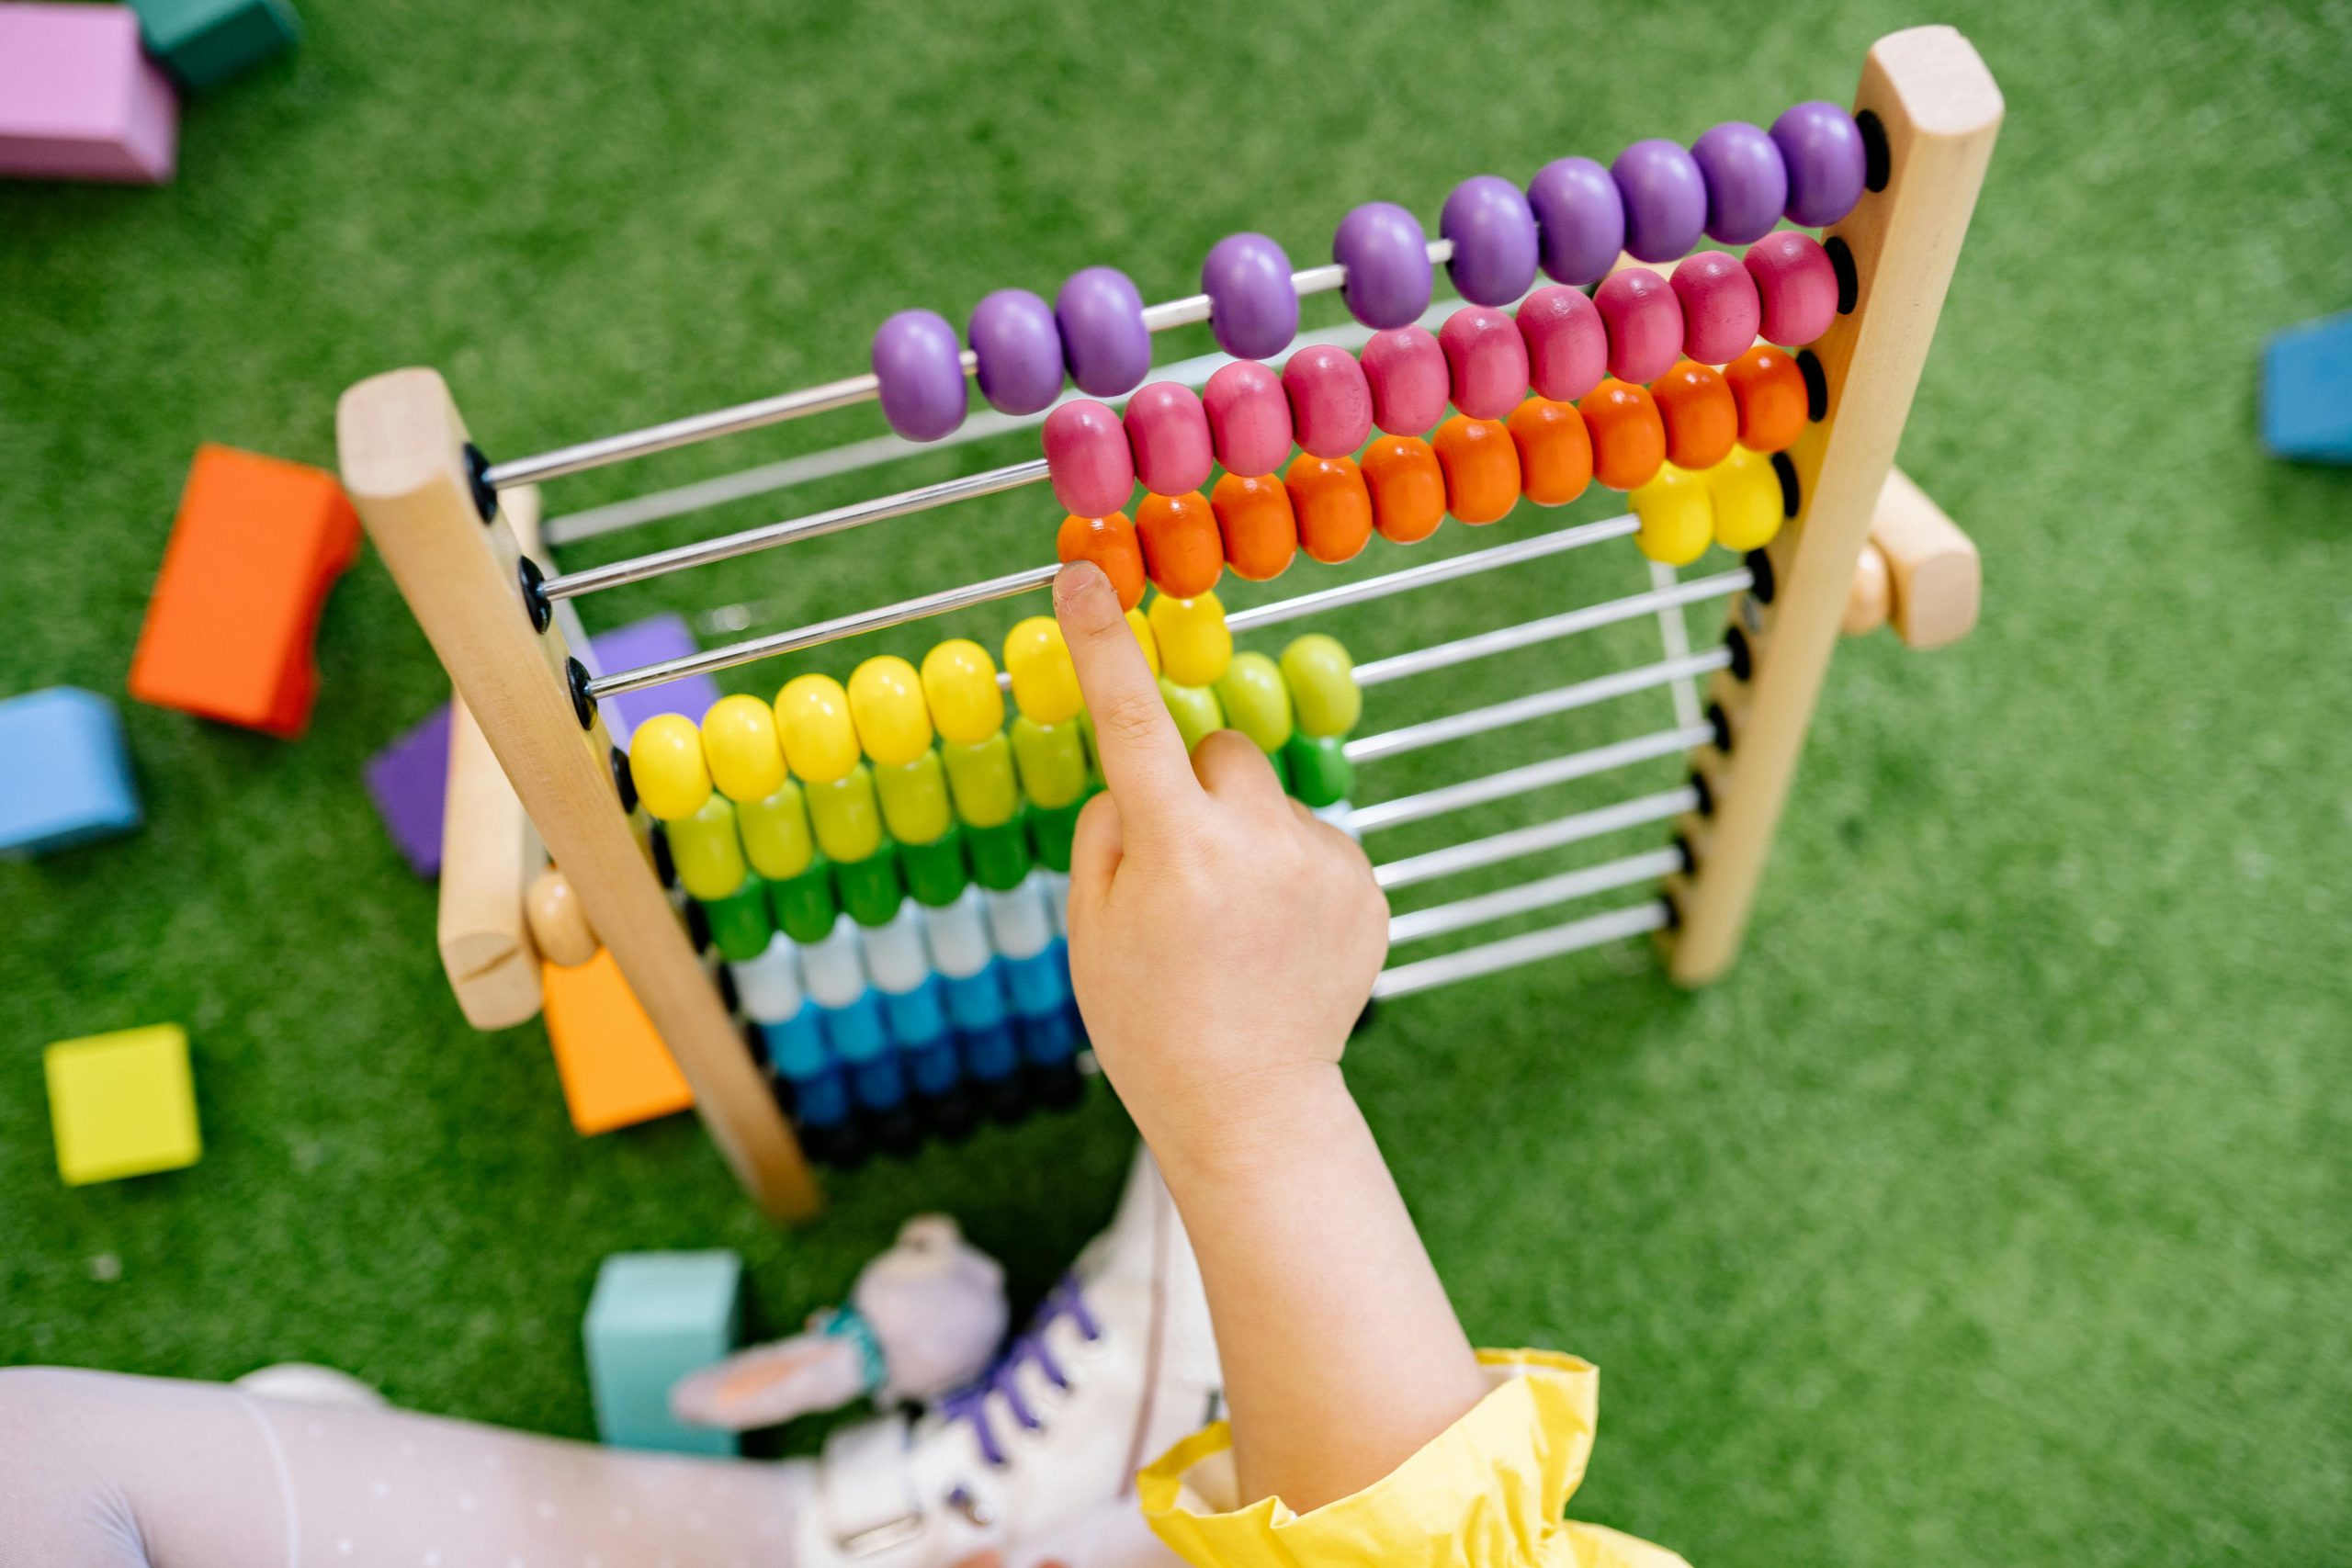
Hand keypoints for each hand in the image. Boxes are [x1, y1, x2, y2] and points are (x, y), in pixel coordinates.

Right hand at [1052, 561, 1389, 1179]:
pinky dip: (1290, 870)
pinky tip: (1277, 940)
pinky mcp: (1368, 886)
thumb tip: (1146, 773)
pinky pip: (1313, 838)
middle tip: (1180, 868)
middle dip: (1193, 786)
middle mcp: (1259, 843)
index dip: (1104, 643)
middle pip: (1221, 750)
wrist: (1250, 1107)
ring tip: (1236, 922)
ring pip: (1269, 797)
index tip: (1086, 573)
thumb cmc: (1148, 1020)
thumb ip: (1109, 828)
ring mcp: (1324, 863)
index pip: (1132, 719)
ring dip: (1245, 831)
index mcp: (1178, 850)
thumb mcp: (1089, 926)